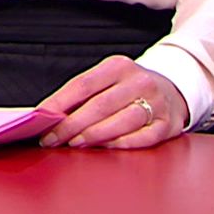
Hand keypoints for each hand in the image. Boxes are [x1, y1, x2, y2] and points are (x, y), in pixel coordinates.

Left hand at [36, 55, 188, 149]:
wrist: (172, 90)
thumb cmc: (129, 88)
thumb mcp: (107, 80)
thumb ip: (82, 95)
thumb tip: (48, 114)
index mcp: (119, 66)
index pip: (83, 84)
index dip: (59, 103)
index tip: (41, 117)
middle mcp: (140, 82)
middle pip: (100, 105)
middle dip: (71, 125)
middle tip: (52, 139)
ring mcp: (156, 103)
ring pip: (121, 121)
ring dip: (93, 135)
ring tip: (73, 143)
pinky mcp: (167, 124)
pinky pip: (142, 138)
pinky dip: (120, 144)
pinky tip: (103, 148)